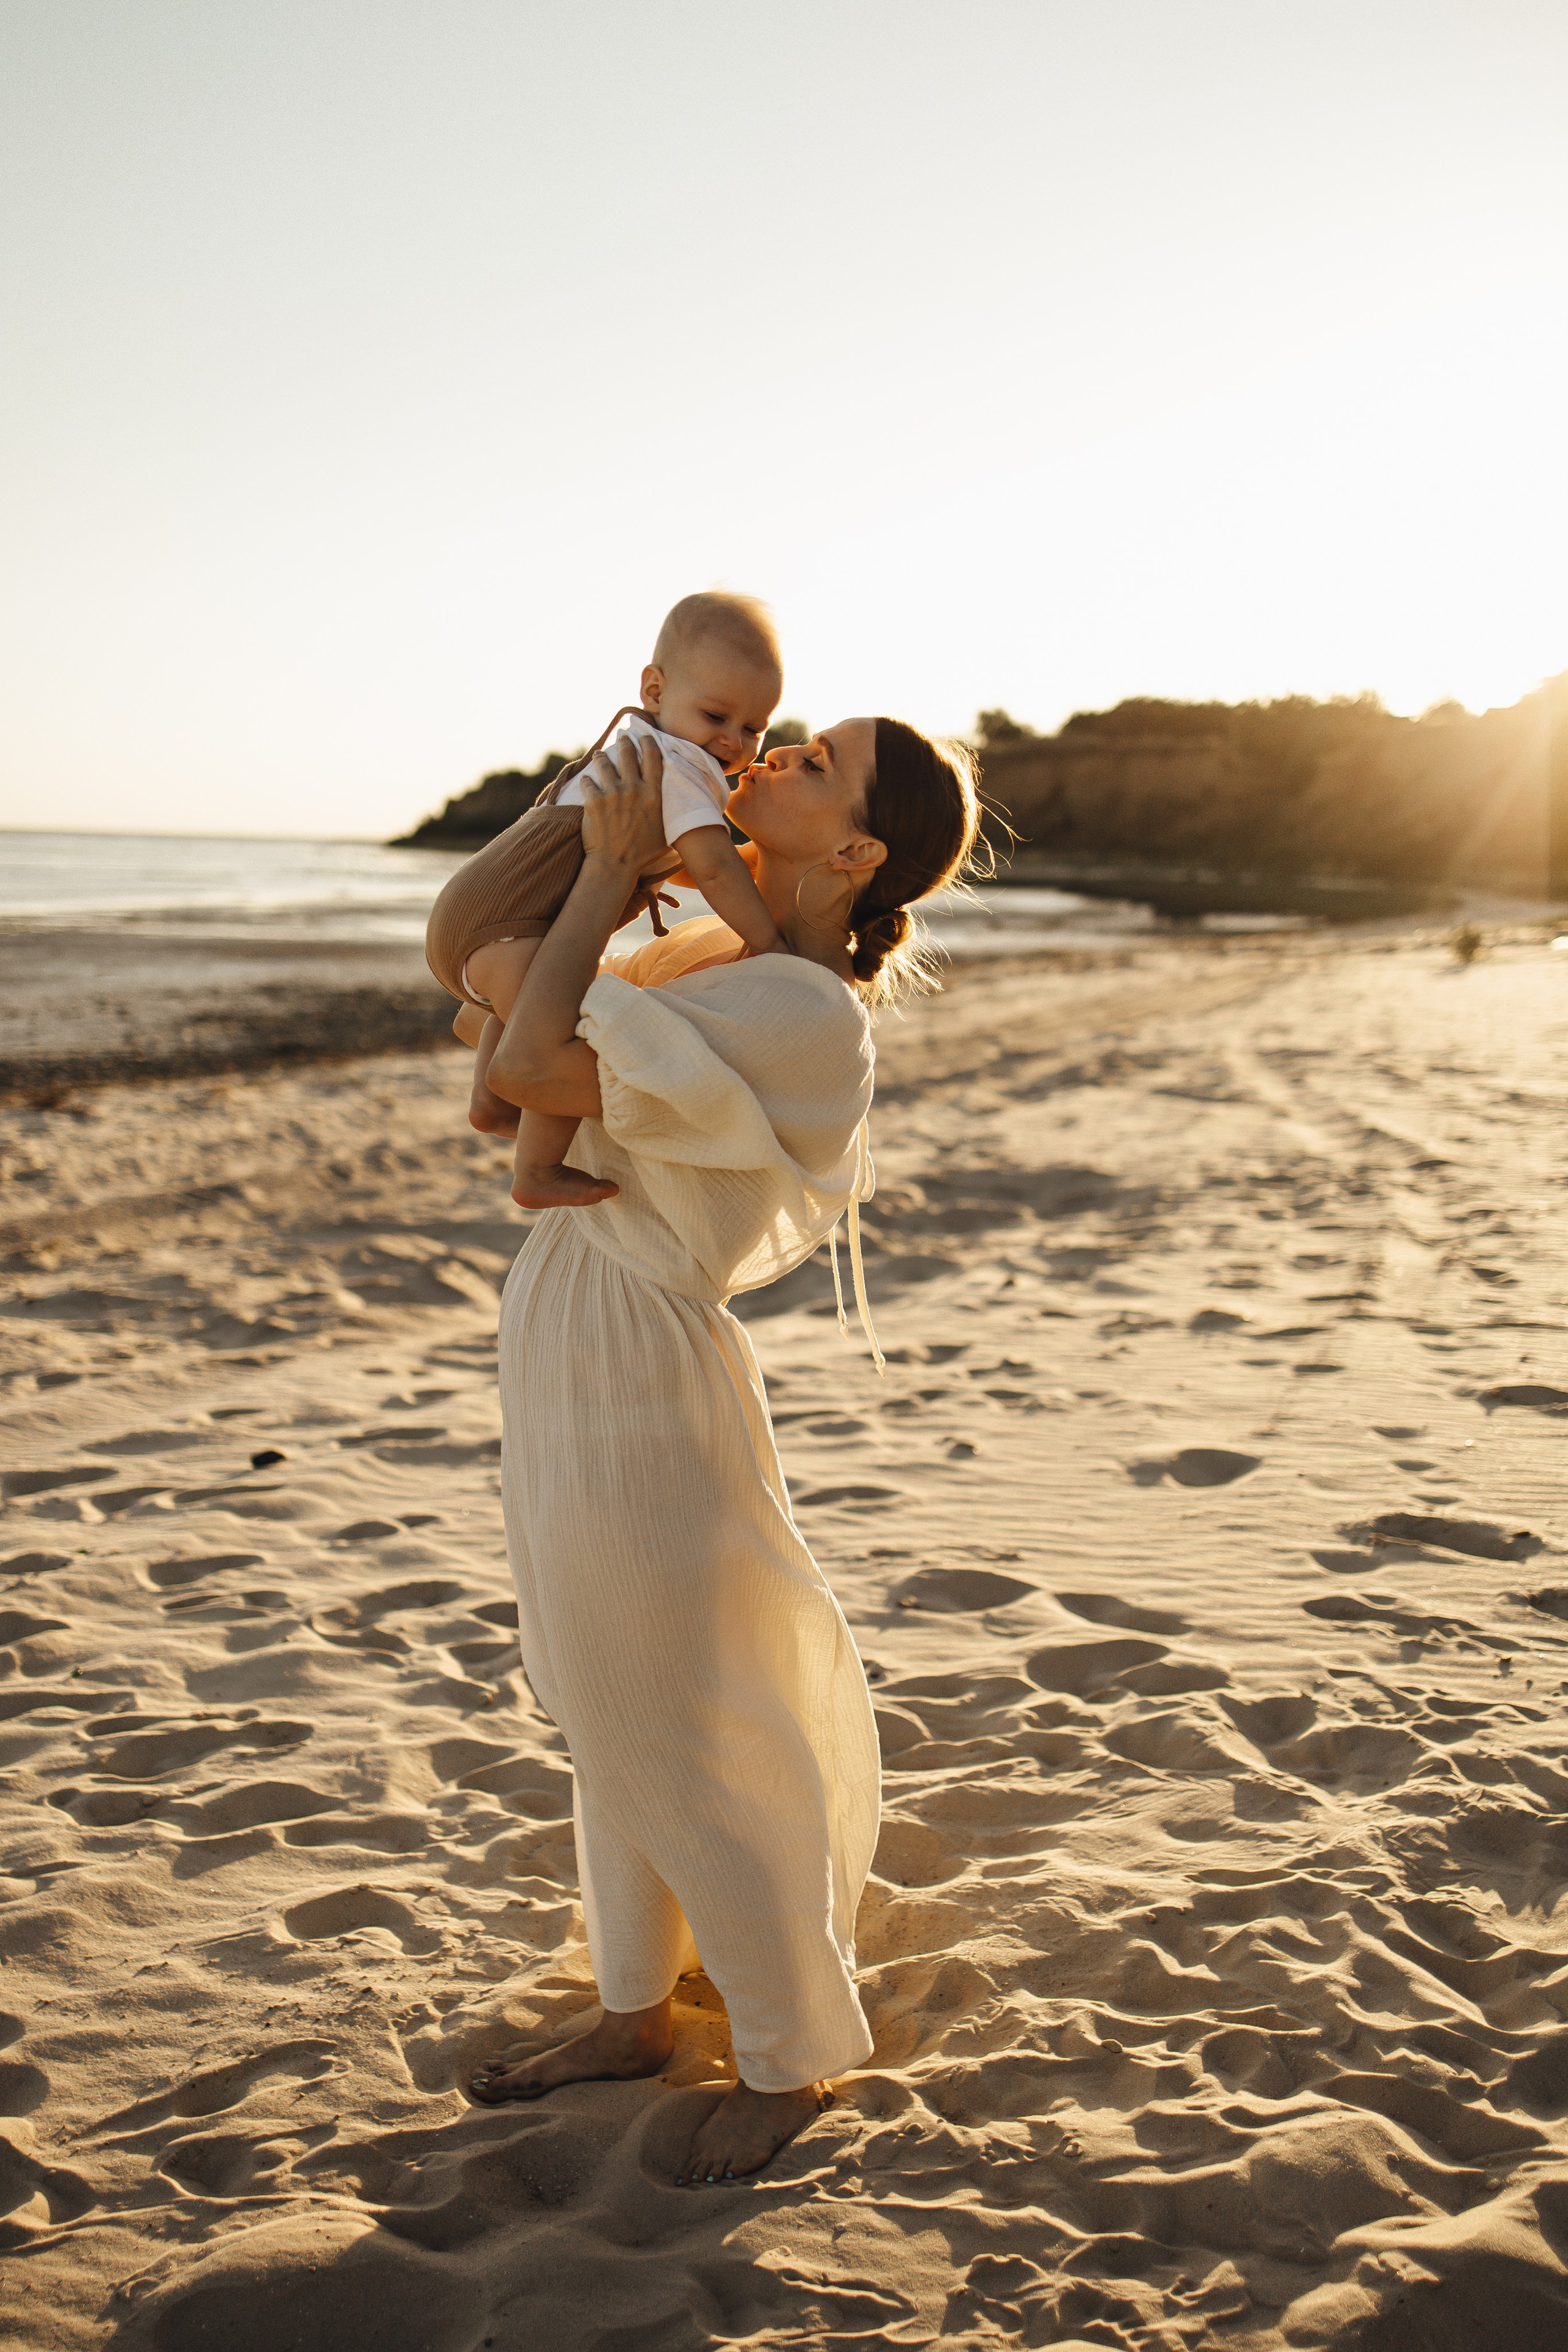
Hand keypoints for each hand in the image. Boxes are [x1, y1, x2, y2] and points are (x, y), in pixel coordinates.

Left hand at [579, 732, 668, 878]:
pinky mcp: (594, 801)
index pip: (653, 758)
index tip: (645, 735)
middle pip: (628, 755)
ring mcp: (612, 793)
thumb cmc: (643, 854)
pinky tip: (586, 780)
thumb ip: (670, 815)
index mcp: (654, 795)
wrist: (615, 866)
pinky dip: (587, 781)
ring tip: (600, 754)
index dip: (648, 742)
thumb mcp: (666, 833)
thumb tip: (681, 810)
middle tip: (622, 736)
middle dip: (625, 742)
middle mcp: (634, 789)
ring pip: (605, 764)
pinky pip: (588, 783)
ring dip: (602, 757)